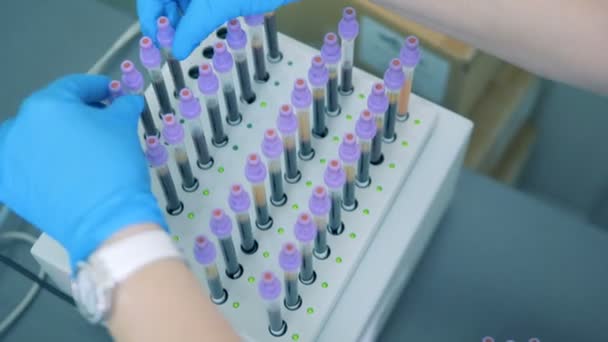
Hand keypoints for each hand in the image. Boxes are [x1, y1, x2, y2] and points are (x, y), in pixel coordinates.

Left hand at [0, 74, 165, 267]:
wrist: (105, 219)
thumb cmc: (114, 165)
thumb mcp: (124, 127)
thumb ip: (124, 106)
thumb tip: (128, 101)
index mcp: (46, 105)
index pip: (73, 86)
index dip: (97, 88)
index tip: (112, 93)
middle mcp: (18, 127)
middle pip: (50, 111)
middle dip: (76, 113)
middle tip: (101, 122)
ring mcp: (9, 158)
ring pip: (33, 138)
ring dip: (53, 137)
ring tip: (78, 149)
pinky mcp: (8, 186)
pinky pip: (23, 166)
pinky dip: (39, 163)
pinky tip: (60, 170)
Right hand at [137, 0, 295, 59]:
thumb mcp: (218, 6)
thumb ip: (192, 28)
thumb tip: (176, 50)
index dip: (150, 18)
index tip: (158, 42)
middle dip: (166, 18)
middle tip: (174, 43)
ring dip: (179, 17)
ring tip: (186, 37)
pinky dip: (194, 11)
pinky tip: (198, 25)